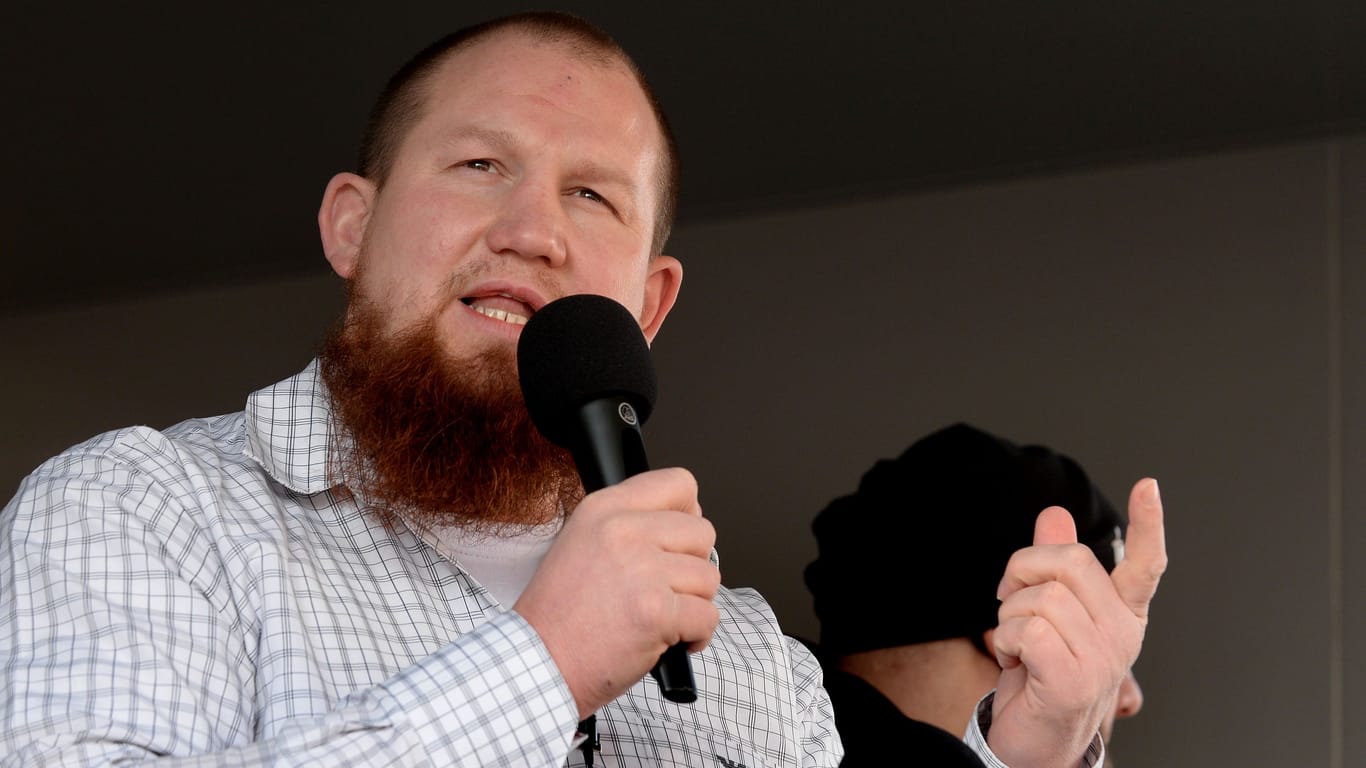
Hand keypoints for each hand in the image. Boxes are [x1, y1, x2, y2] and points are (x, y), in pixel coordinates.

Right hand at [514, 467, 720, 718]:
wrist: (539, 664)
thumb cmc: (559, 616)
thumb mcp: (582, 543)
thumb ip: (629, 525)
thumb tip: (684, 522)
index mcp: (604, 509)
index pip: (678, 484)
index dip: (689, 514)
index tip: (679, 541)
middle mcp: (623, 531)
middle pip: (703, 533)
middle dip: (693, 567)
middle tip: (664, 590)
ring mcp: (642, 570)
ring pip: (709, 577)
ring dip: (693, 604)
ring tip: (659, 617)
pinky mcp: (657, 611)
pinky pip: (708, 616)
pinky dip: (697, 636)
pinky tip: (668, 641)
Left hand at [987, 478, 1166, 767]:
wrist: (1036, 739)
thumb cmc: (1042, 673)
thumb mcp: (1047, 613)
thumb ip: (1052, 566)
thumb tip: (1055, 514)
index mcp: (1122, 613)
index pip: (1146, 564)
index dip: (1149, 524)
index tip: (1149, 486)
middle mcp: (1122, 634)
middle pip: (1069, 561)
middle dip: (1023, 570)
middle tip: (1011, 598)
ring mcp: (1103, 659)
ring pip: (1041, 597)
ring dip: (1010, 614)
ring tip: (1018, 642)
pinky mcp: (1074, 680)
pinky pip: (1027, 630)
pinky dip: (1007, 641)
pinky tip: (1016, 661)